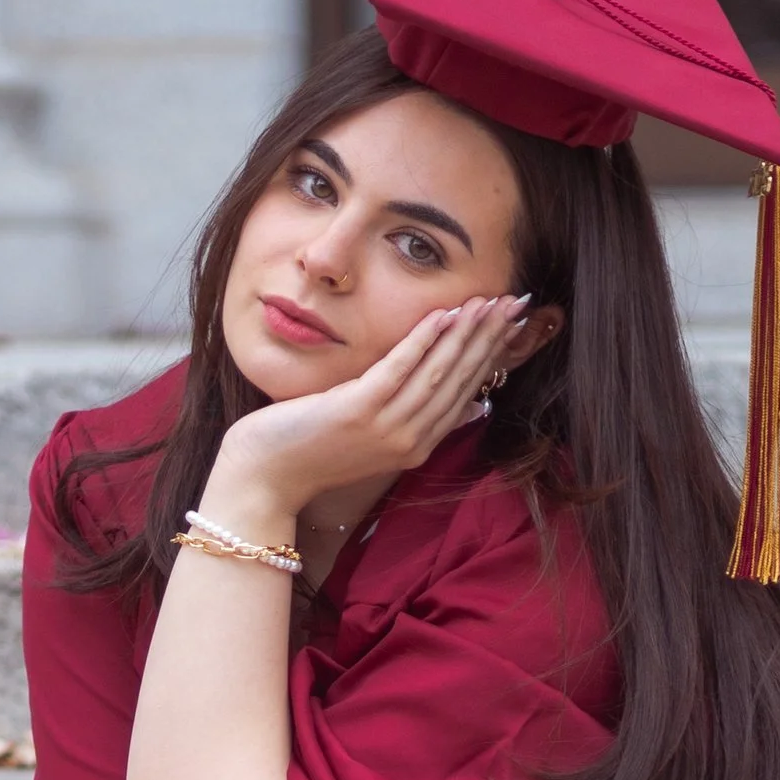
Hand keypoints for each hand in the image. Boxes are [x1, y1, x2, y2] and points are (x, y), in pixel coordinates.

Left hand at [209, 294, 527, 521]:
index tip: (511, 325)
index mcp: (416, 446)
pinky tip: (444, 314)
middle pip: (459, 380)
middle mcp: (409, 440)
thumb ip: (417, 420)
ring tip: (488, 302)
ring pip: (437, 372)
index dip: (491, 357)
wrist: (265, 477)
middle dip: (489, 338)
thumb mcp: (374, 437)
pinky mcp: (359, 411)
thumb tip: (470, 406)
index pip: (465, 393)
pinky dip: (424, 340)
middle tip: (514, 303)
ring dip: (466, 333)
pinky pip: (400, 368)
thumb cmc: (311, 450)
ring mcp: (386, 428)